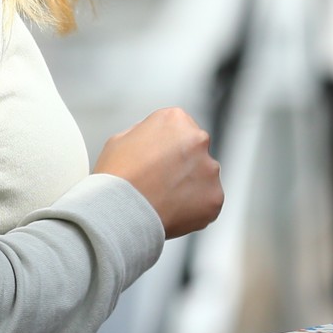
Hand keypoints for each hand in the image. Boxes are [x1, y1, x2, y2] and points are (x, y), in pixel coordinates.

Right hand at [94, 107, 223, 238]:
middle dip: (182, 166)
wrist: (120, 213)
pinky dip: (194, 209)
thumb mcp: (121, 139)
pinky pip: (208, 202)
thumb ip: (145, 133)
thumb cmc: (116, 177)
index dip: (166, 148)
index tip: (156, 162)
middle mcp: (198, 139)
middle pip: (195, 152)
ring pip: (204, 177)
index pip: (180, 130)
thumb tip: (155, 139)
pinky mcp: (216, 197)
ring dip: (190, 187)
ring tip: (164, 200)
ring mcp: (210, 169)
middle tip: (161, 183)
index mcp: (175, 119)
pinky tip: (172, 211)